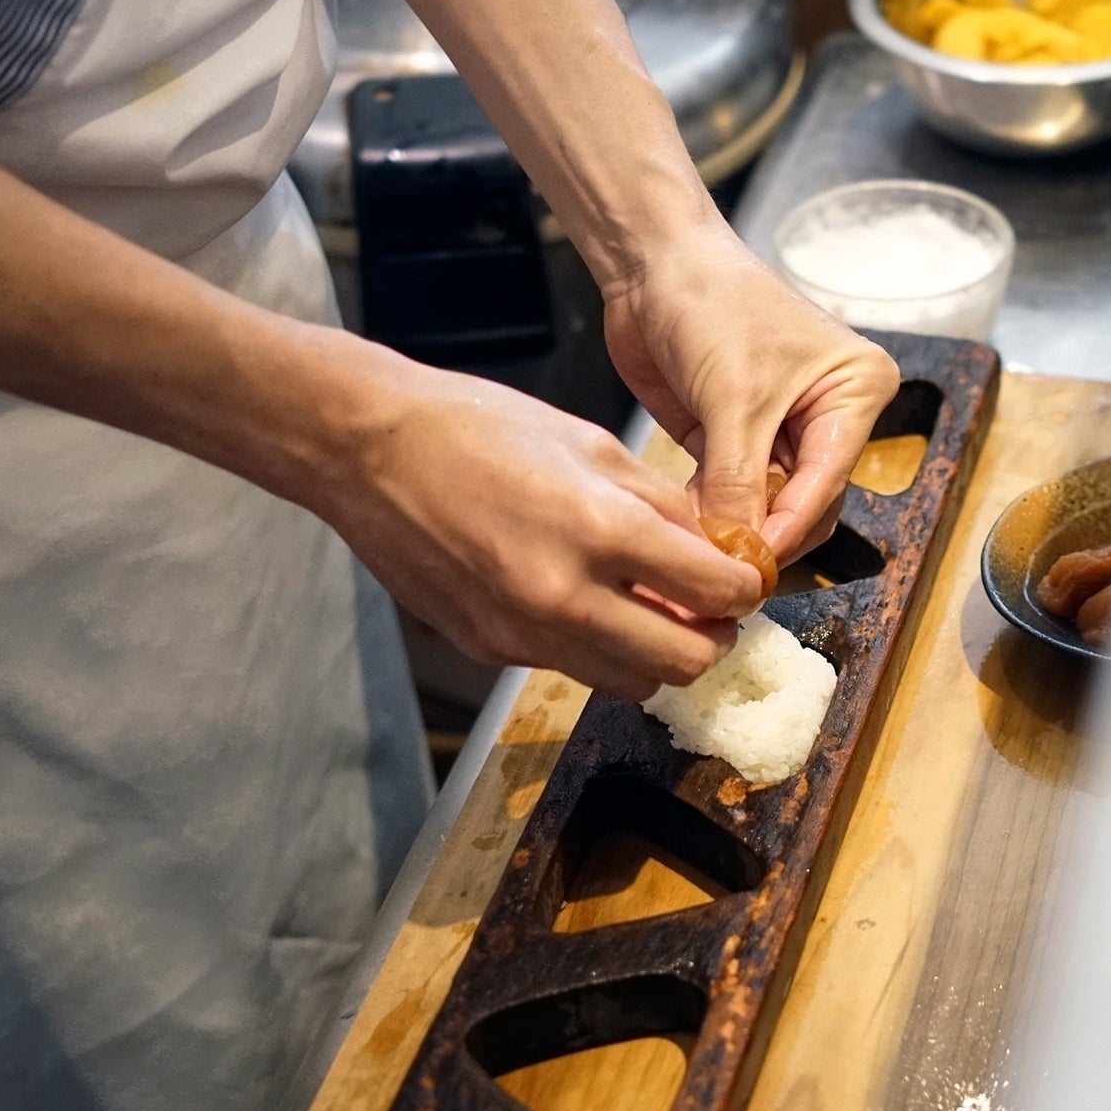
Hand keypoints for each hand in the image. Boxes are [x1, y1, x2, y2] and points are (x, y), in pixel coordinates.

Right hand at [304, 342, 763, 700]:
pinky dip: (593, 645)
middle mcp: (564, 596)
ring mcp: (521, 633)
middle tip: (706, 608)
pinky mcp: (488, 649)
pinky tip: (580, 598)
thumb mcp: (591, 445)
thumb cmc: (476, 428)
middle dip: (710, 638)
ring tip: (647, 607)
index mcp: (600, 530)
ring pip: (629, 682)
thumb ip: (663, 506)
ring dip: (653, 653)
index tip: (741, 579)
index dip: (742, 589)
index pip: (715, 593)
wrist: (368, 450)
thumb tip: (714, 550)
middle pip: (683, 663)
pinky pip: (569, 666)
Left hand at [598, 225, 900, 557]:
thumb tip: (739, 554)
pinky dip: (711, 512)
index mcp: (855, 391)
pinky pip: (732, 494)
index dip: (789, 529)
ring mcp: (779, 429)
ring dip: (734, 527)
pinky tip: (686, 524)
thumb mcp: (733, 399)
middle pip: (806, 503)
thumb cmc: (712, 301)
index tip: (754, 569)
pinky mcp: (734, 438)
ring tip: (699, 549)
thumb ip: (738, 482)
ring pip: (768, 506)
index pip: (828, 482)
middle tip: (725, 567)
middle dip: (766, 533)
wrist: (651, 261)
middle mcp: (827, 414)